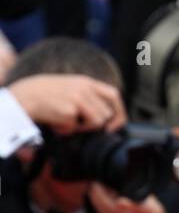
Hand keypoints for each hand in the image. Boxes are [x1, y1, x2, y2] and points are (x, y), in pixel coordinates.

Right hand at [8, 73, 125, 133]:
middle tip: (79, 123)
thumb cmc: (48, 95)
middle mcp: (84, 88)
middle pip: (106, 114)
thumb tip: (107, 117)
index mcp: (86, 82)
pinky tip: (56, 122)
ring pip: (96, 123)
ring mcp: (78, 99)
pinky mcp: (70, 110)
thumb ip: (89, 97)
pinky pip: (77, 129)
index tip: (113, 125)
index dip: (119, 112)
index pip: (114, 95)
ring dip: (83, 128)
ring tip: (67, 121)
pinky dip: (67, 130)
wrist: (26, 96)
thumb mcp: (72, 88)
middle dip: (96, 124)